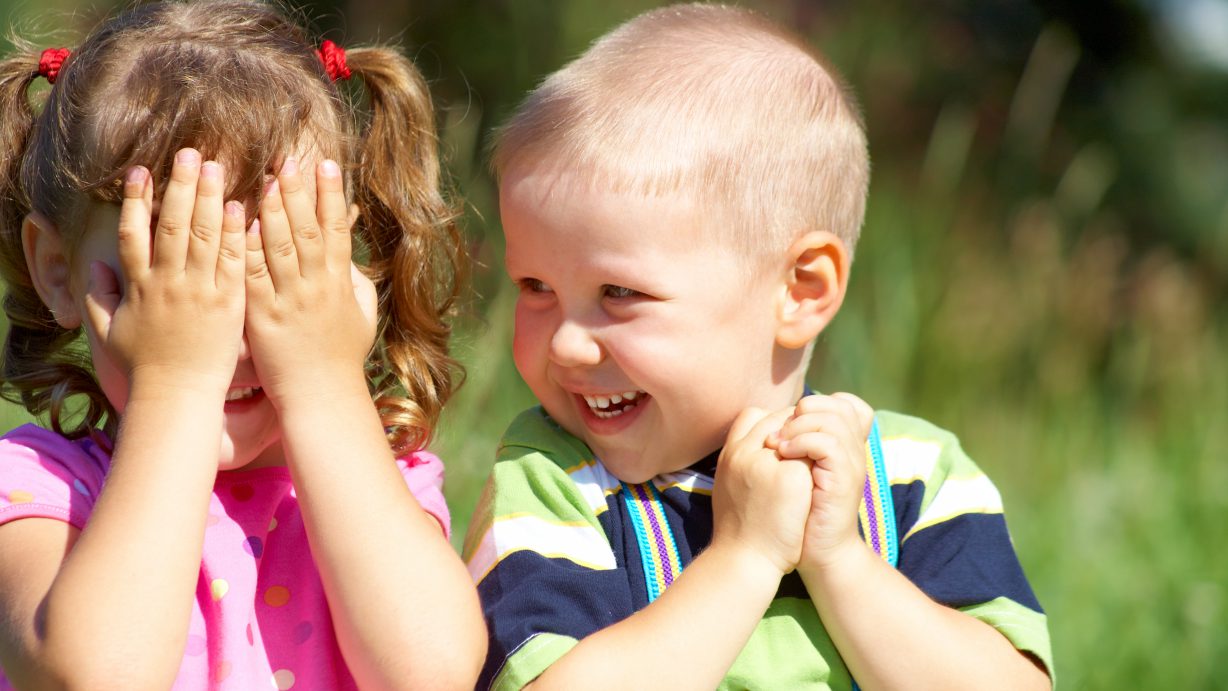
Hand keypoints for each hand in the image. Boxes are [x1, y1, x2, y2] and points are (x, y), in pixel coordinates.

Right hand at [84, 150, 246, 398]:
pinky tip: (241, 207)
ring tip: (216, 166)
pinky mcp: (228, 303)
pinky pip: (233, 262)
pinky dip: (235, 233)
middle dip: (181, 185)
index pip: (134, 233)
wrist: (178, 396)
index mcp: (139, 286)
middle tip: (190, 153)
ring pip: (204, 235)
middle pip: (173, 224)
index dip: (136, 200)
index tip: (140, 171)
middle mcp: (168, 283)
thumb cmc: (145, 368)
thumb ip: (100, 297)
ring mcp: (199, 291)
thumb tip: (93, 267)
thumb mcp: (112, 332)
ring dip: (210, 198)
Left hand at [243, 157, 375, 408]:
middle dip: (297, 193)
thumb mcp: (362, 314)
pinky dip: (247, 247)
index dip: (331, 195)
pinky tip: (240, 222)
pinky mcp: (262, 315)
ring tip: (263, 178)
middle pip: (306, 230)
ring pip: (280, 246)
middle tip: (287, 159)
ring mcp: (289, 300)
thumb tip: (346, 251)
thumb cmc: (341, 357)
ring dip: (271, 210)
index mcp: (339, 283)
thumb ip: (355, 281)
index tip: (326, 164)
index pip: (336, 230)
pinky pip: (253, 275)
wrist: (321, 396)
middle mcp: (316, 286)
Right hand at [711, 407, 813, 575]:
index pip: (754, 415)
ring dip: (809, 443)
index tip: (790, 439)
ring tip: (818, 463)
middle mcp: (744, 451)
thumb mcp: (730, 486)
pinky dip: (818, 463)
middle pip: (779, 418)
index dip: (777, 423)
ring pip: (798, 431)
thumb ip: (743, 463)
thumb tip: (764, 447)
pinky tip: (822, 478)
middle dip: (799, 427)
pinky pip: (811, 454)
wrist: (744, 560)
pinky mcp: (790, 477)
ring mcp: (766, 462)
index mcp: (730, 453)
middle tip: (812, 446)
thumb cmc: (739, 529)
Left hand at [770, 393, 874, 573]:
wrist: (818, 553)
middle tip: (779, 432)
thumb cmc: (801, 515)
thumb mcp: (798, 473)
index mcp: (846, 446)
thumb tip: (773, 420)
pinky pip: (828, 443)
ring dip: (799, 425)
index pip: (844, 403)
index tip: (788, 424)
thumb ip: (797, 445)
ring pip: (833, 420)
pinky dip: (802, 442)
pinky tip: (783, 454)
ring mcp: (852, 464)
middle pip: (840, 405)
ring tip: (777, 444)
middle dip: (804, 410)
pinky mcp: (845, 480)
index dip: (816, 404)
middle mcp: (853, 451)